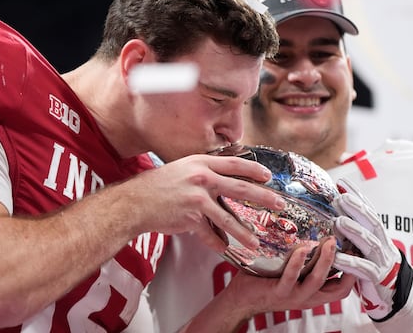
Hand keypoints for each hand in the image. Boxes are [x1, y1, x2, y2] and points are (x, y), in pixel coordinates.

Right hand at [130, 154, 285, 253]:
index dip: (254, 170)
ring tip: (255, 242)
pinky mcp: (190, 218)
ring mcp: (196, 199)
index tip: (269, 176)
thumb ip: (204, 172)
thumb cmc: (157, 186)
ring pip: (228, 218)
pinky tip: (224, 249)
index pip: (235, 164)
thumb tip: (224, 179)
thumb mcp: (183, 169)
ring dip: (244, 233)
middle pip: (241, 188)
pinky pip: (209, 235)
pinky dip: (217, 244)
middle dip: (264, 198)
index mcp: (201, 163)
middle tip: (279, 204)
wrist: (134, 202)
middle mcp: (201, 178)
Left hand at [227, 237, 355, 314]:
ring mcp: (294, 296)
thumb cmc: (267, 281)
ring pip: (316, 281)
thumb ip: (307, 261)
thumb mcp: (294, 274)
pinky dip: (297, 262)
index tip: (360, 252)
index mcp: (314, 293)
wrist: (242, 298)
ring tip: (330, 243)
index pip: (343, 288)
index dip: (356, 274)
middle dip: (347, 266)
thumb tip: (318, 234)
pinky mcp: (278, 292)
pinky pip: (290, 277)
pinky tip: (301, 249)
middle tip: (350, 244)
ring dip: (325, 261)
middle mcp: (308, 297)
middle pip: (338, 287)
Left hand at [331, 179, 412, 320]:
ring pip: (369, 243)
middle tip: (341, 197)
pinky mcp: (376, 277)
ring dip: (354, 231)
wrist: (393, 292)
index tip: (343, 182)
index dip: (358, 195)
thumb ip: (353, 228)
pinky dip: (349, 262)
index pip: (369, 210)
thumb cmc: (371, 264)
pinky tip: (335, 257)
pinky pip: (363, 269)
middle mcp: (382, 243)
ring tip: (339, 221)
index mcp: (378, 234)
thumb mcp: (364, 244)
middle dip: (357, 209)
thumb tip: (336, 204)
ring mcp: (380, 260)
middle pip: (372, 222)